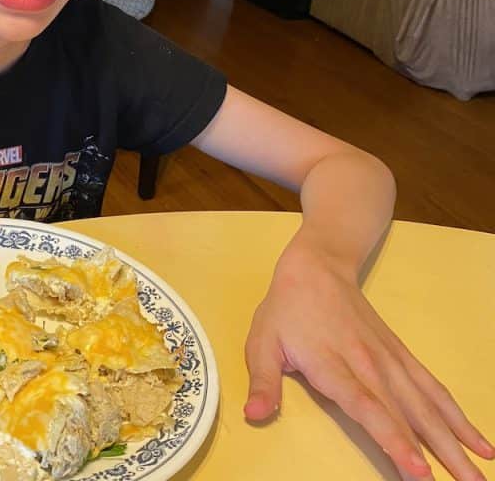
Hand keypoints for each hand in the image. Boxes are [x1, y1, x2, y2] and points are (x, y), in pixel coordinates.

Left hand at [244, 244, 493, 480]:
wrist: (317, 267)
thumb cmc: (286, 310)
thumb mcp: (262, 342)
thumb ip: (263, 382)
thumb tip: (254, 415)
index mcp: (332, 365)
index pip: (368, 408)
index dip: (393, 440)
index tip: (417, 471)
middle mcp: (369, 365)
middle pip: (407, 415)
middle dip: (438, 454)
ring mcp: (390, 360)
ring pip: (428, 405)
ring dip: (455, 441)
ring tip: (479, 475)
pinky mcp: (402, 356)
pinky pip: (433, 389)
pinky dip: (458, 416)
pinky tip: (479, 443)